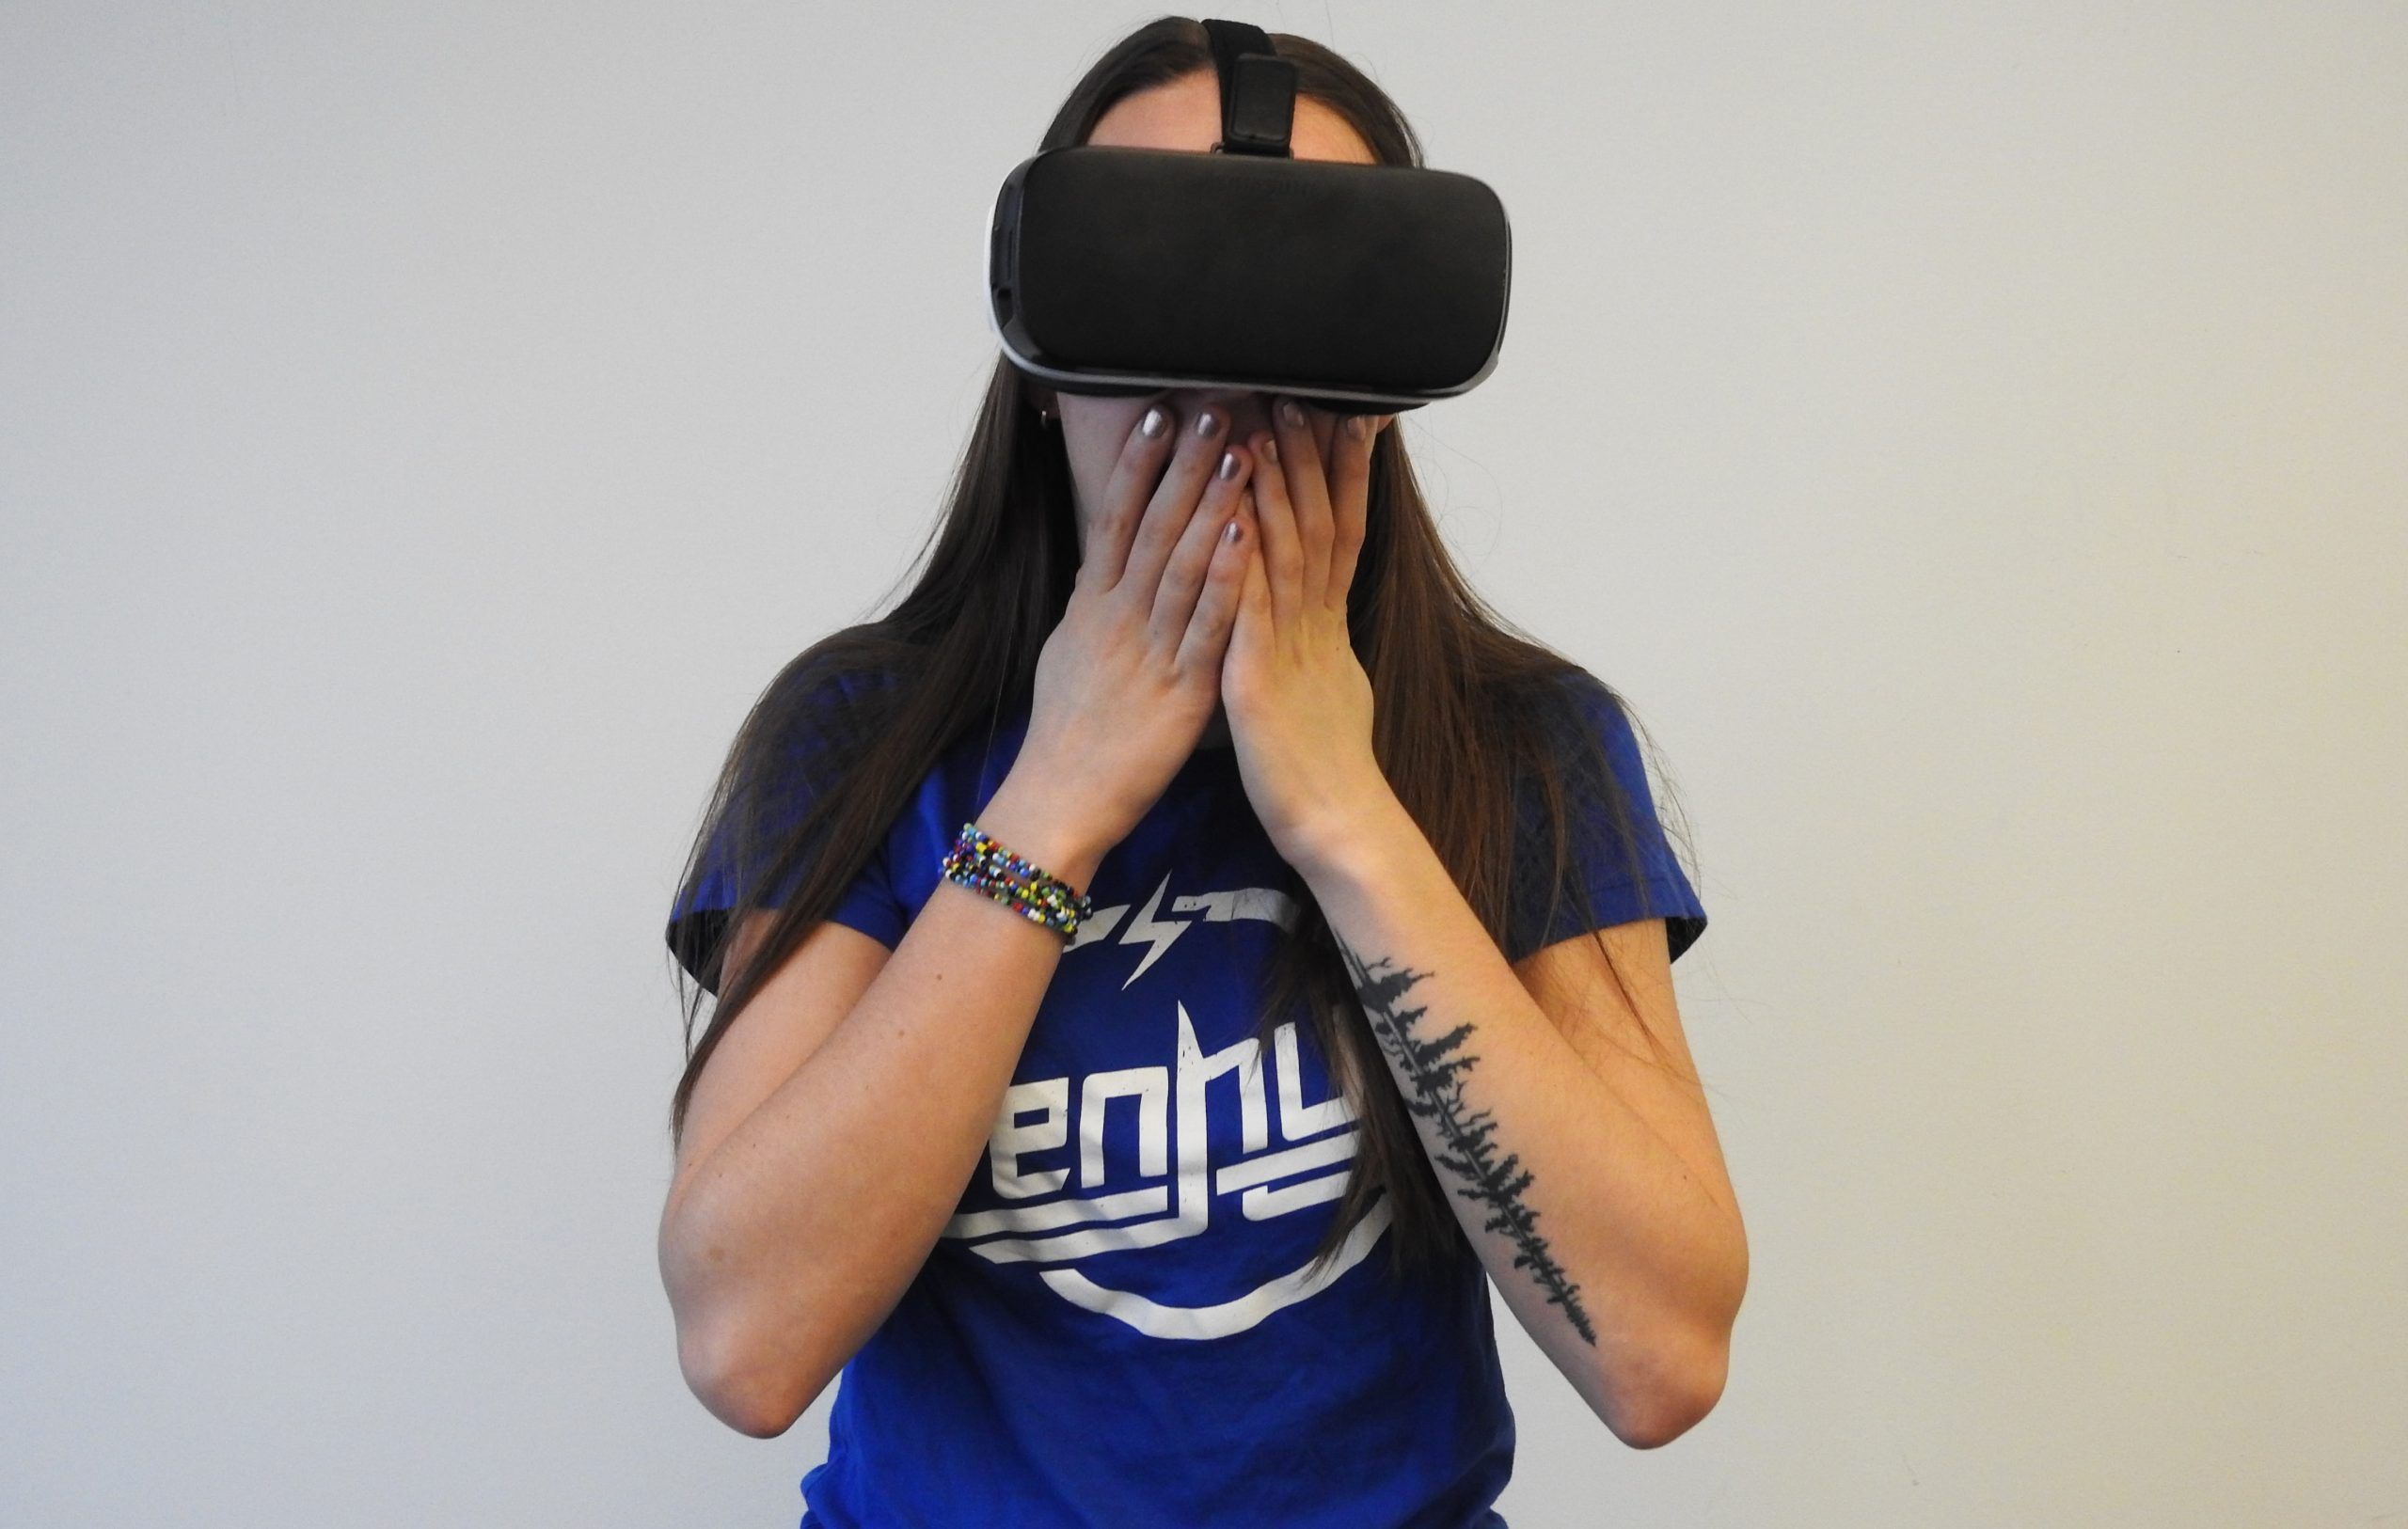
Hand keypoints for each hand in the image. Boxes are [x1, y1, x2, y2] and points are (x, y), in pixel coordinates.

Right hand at [991, 401, 1255, 882]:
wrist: (1061, 796)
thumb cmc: (1068, 728)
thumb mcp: (1070, 649)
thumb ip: (1092, 601)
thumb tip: (1102, 559)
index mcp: (1092, 604)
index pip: (1116, 517)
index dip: (1139, 463)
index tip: (1159, 411)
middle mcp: (1118, 616)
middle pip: (1153, 526)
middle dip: (1184, 463)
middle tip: (1213, 404)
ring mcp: (1149, 649)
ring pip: (1182, 563)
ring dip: (1212, 502)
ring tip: (1240, 449)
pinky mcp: (1180, 689)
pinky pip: (1206, 625)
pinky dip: (1226, 577)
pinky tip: (1247, 535)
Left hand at [1221, 398, 1394, 875]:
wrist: (1337, 827)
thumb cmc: (1325, 769)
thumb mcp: (1333, 692)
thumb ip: (1324, 649)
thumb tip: (1329, 625)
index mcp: (1325, 626)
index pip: (1339, 529)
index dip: (1341, 472)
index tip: (1343, 415)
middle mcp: (1314, 626)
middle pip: (1315, 524)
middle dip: (1306, 458)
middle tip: (1297, 392)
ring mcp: (1289, 649)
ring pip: (1284, 554)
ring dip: (1272, 489)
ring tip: (1261, 429)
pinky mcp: (1259, 681)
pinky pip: (1247, 612)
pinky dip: (1239, 562)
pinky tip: (1229, 519)